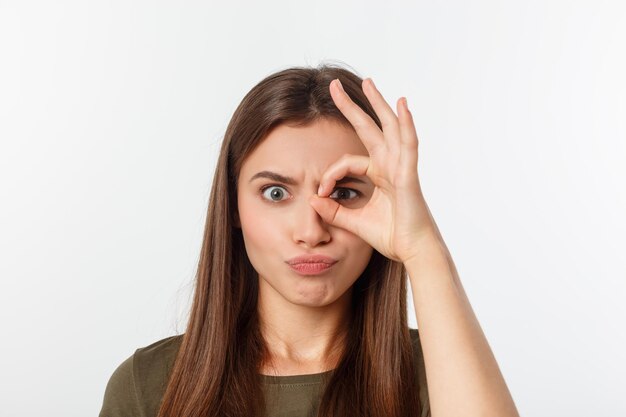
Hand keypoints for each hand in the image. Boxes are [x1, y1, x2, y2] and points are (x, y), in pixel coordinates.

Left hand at [308, 78, 437, 263]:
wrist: (413, 251)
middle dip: (353, 106)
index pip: (347, 162)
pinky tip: (403, 105)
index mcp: (379, 174)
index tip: (320, 193)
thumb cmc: (391, 236)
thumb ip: (334, 211)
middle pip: (369, 128)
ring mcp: (401, 167)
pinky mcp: (409, 175)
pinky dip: (406, 124)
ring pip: (389, 128)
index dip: (330, 175)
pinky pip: (408, 145)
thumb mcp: (354, 222)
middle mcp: (390, 165)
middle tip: (334, 86)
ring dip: (378, 104)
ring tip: (368, 83)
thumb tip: (312, 200)